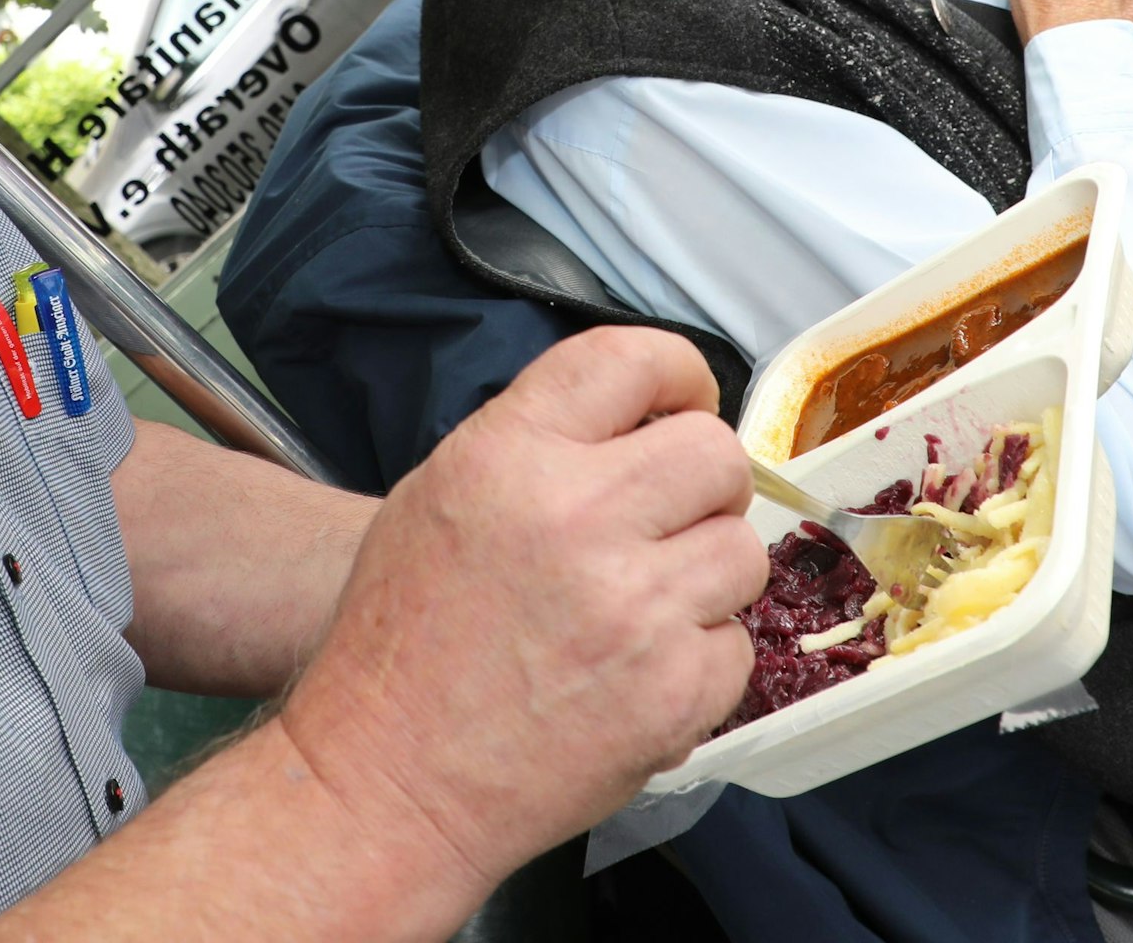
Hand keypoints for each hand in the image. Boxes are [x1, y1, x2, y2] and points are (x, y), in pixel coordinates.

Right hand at [278, 328, 765, 900]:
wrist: (390, 776)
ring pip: (742, 549)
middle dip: (701, 482)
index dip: (676, 375)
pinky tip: (635, 672)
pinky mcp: (672, 693)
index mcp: (512, 452)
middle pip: (715, 452)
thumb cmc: (403, 633)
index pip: (634, 357)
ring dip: (704, 573)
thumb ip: (538, 441)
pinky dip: (697, 659)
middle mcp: (578, 514)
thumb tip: (639, 420)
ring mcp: (634, 607)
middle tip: (663, 518)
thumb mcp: (441, 491)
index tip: (679, 402)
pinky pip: (735, 644)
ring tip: (641, 604)